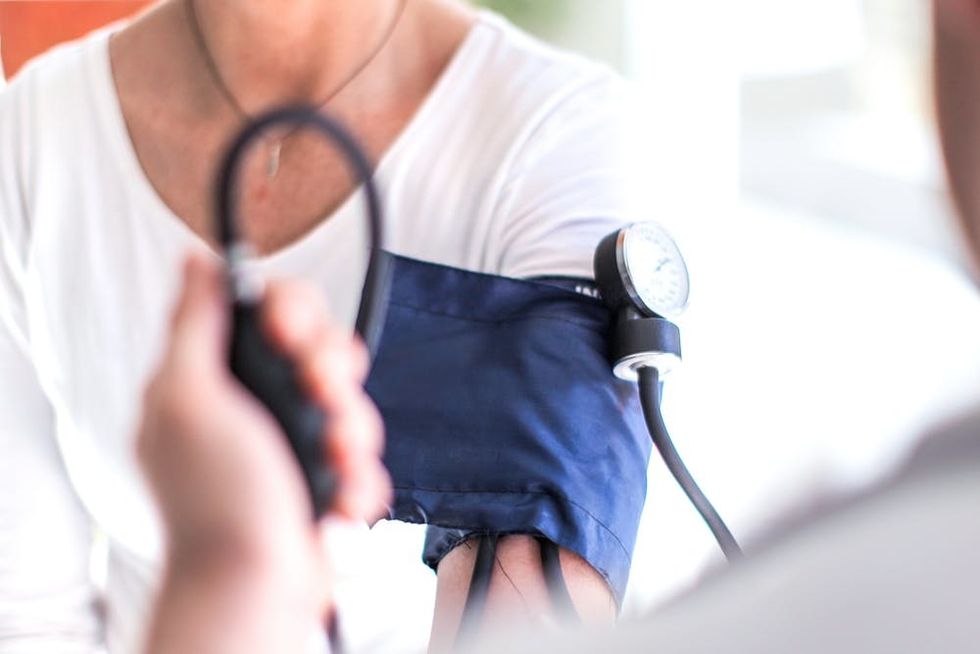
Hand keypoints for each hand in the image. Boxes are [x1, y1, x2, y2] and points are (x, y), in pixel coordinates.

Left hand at [137, 253, 389, 648]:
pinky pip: (363, 453)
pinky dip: (357, 476)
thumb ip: (195, 324)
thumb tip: (194, 262)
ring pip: (350, 400)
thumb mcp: (189, 398)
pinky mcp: (325, 474)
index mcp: (214, 377)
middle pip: (320, 349)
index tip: (292, 335)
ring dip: (352, 429)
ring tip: (335, 460)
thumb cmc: (216, 500)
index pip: (268, 311)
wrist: (254, 588)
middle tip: (323, 394)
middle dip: (332, 371)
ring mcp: (293, 441)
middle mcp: (256, 403)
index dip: (292, 312)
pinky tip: (338, 497)